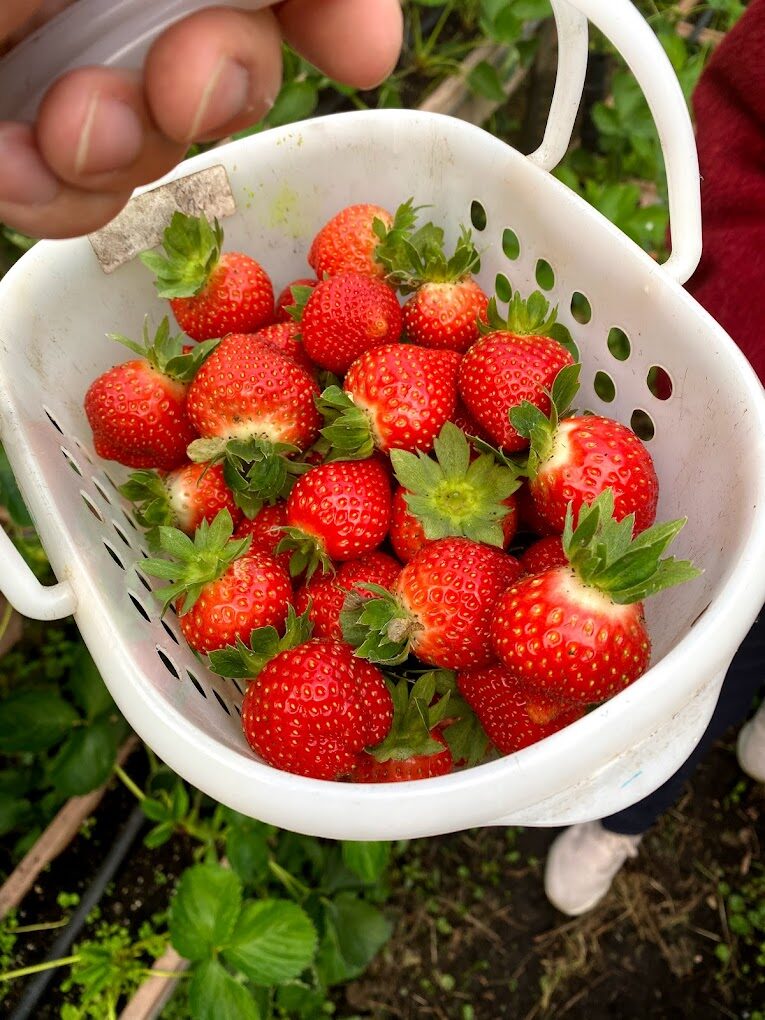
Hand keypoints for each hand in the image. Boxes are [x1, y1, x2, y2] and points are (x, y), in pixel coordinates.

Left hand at [0, 0, 402, 238]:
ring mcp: (72, 86)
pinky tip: (7, 164)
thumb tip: (365, 15)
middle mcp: (120, 18)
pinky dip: (55, 199)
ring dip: (121, 154)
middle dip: (223, 88)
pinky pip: (81, 204)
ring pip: (160, 146)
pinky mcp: (26, 159)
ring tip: (54, 135)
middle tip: (176, 92)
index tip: (364, 57)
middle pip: (237, 66)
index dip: (336, 9)